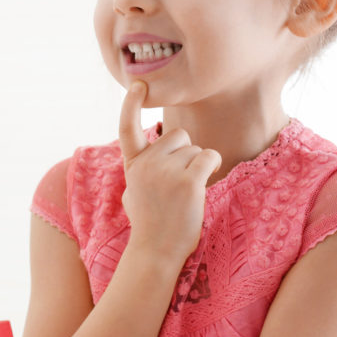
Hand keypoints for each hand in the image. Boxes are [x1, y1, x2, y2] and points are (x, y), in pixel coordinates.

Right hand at [118, 81, 220, 266]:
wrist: (156, 251)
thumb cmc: (149, 222)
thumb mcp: (133, 190)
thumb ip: (141, 168)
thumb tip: (146, 154)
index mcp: (132, 164)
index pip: (126, 126)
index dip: (130, 103)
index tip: (138, 85)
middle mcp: (147, 163)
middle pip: (177, 135)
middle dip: (183, 153)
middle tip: (177, 182)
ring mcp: (166, 171)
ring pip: (195, 148)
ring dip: (197, 166)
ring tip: (185, 193)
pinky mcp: (189, 181)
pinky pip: (208, 157)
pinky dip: (210, 168)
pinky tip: (202, 185)